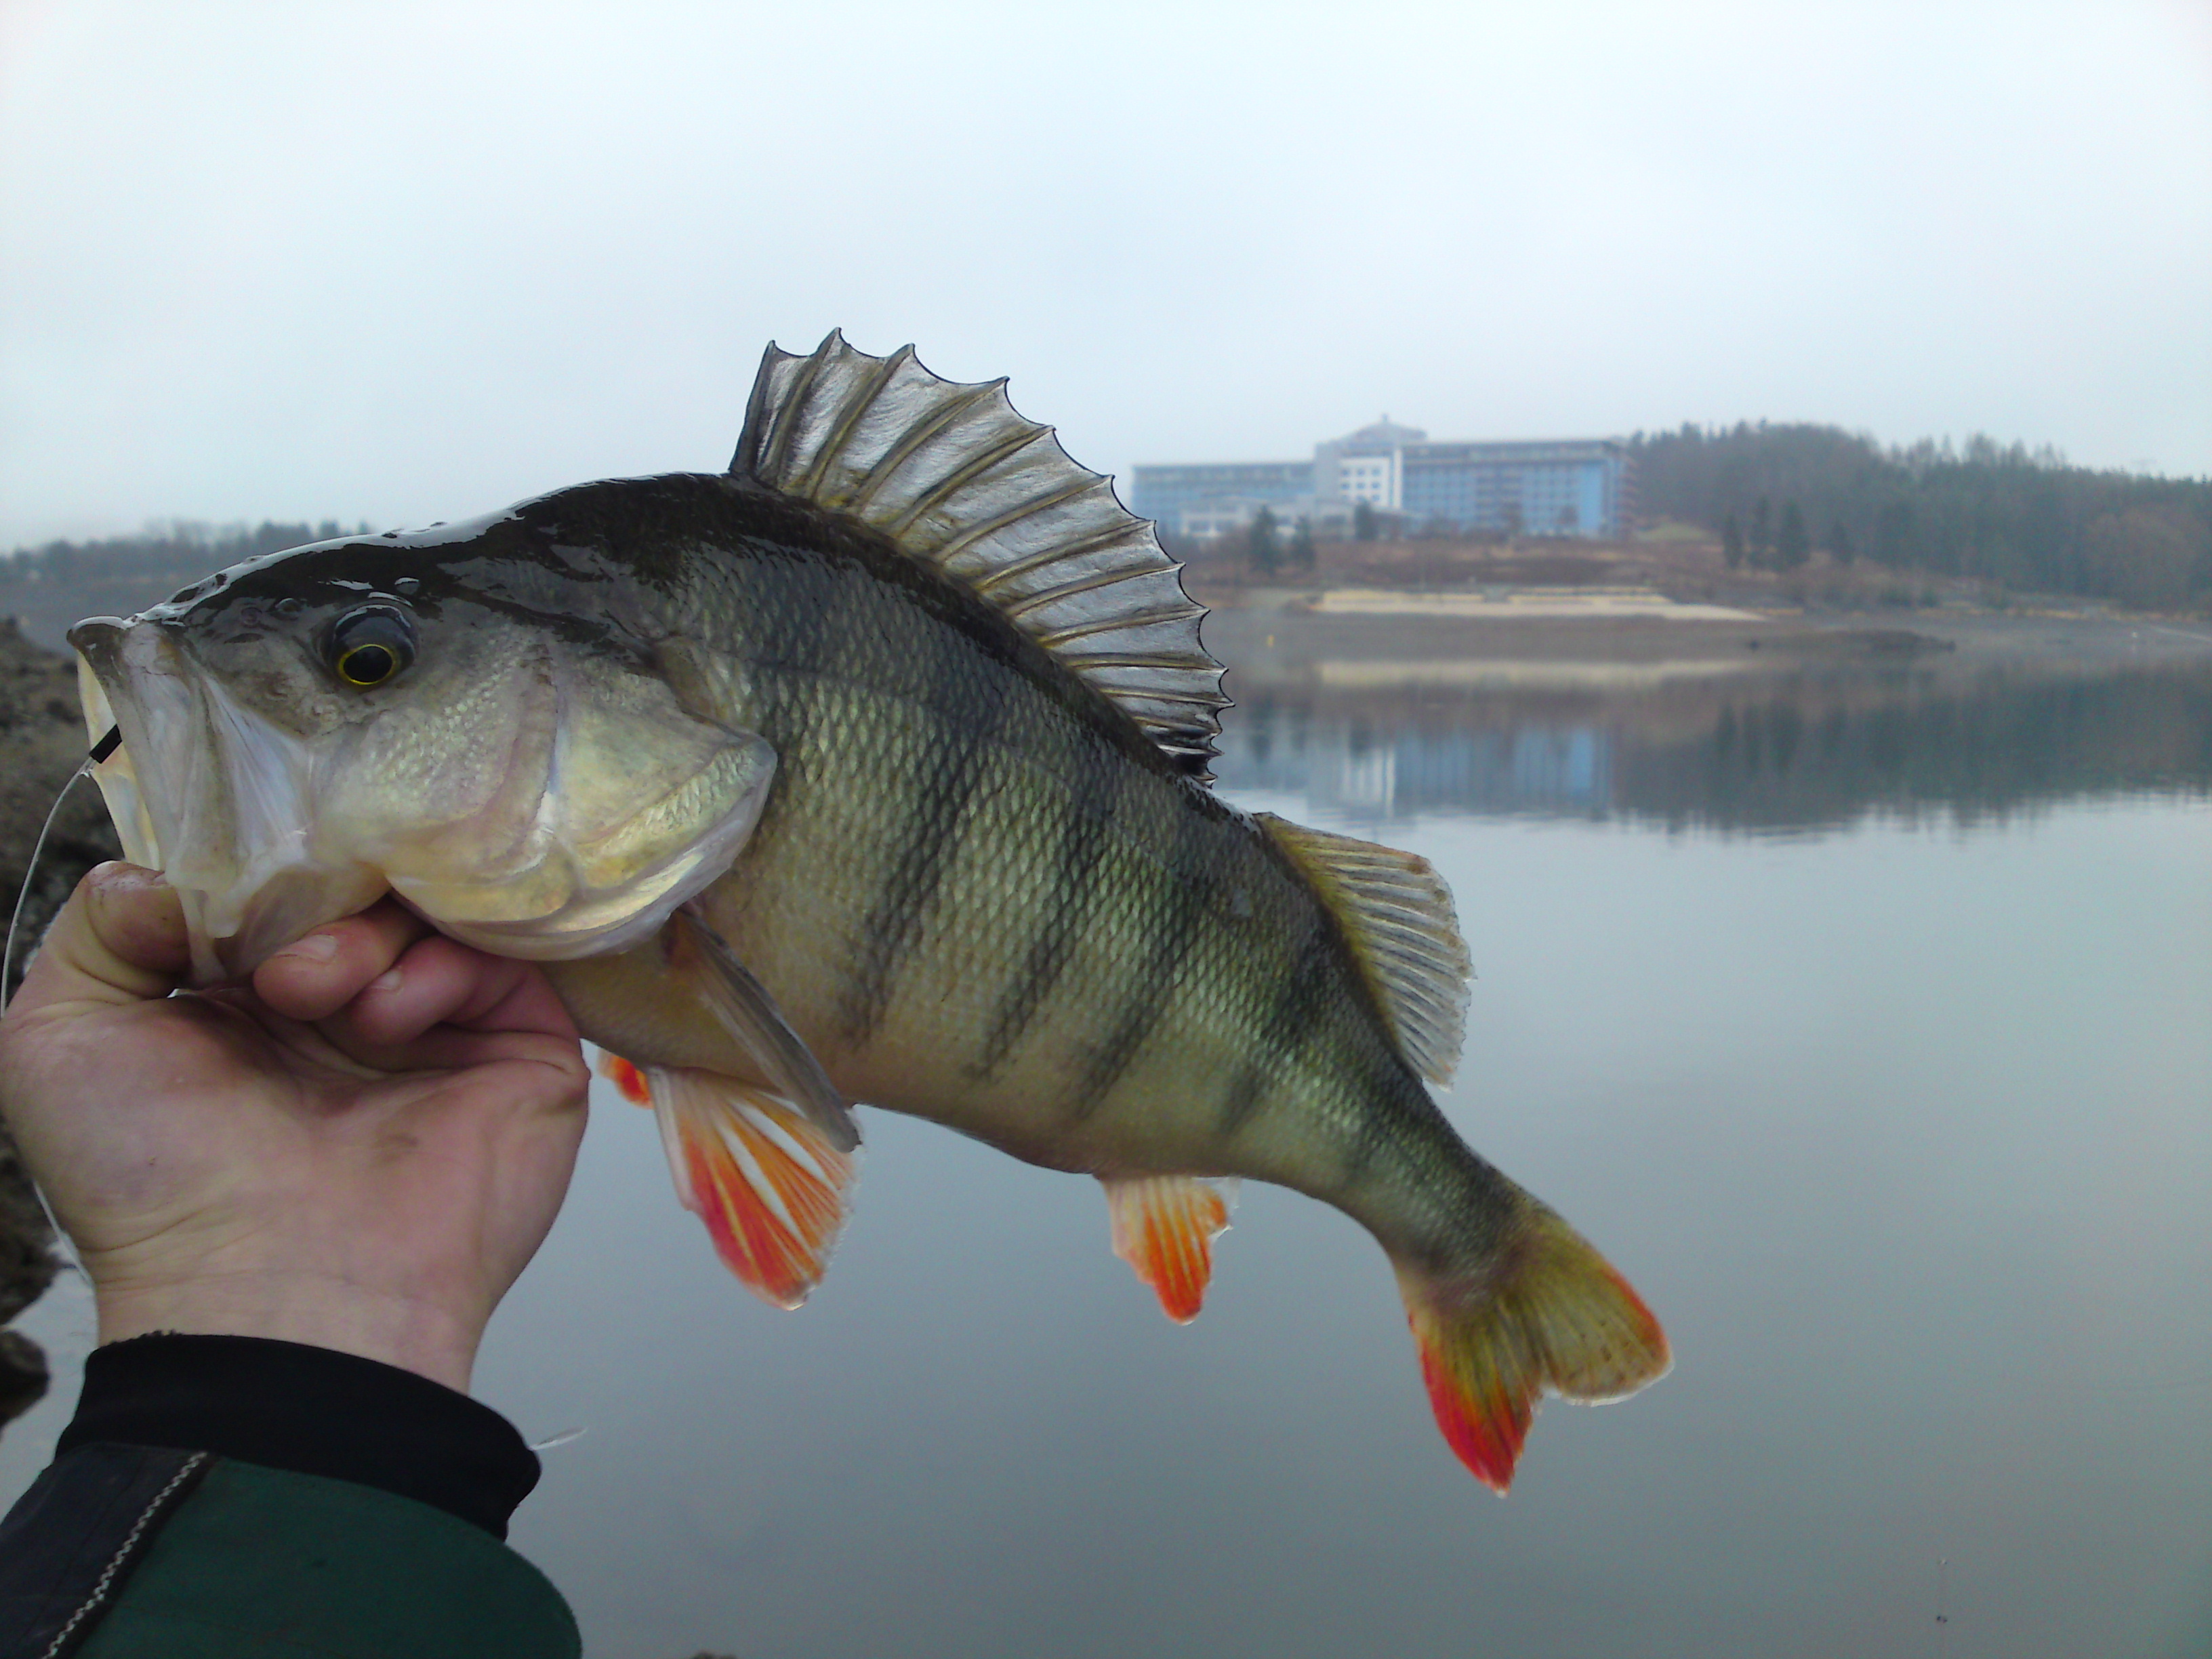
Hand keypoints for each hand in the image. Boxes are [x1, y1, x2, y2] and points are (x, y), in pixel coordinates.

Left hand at [0, 863, 588, 1392]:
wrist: (268, 1292)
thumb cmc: (155, 1187)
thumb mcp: (59, 1041)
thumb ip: (96, 928)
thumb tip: (165, 872)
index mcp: (253, 1000)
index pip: (284, 879)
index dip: (265, 864)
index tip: (238, 889)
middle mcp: (351, 1008)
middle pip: (364, 882)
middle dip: (316, 901)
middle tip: (280, 971)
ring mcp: (443, 1029)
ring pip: (432, 909)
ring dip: (368, 936)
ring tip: (324, 1000)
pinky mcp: (522, 1050)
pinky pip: (503, 956)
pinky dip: (439, 967)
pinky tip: (388, 1021)